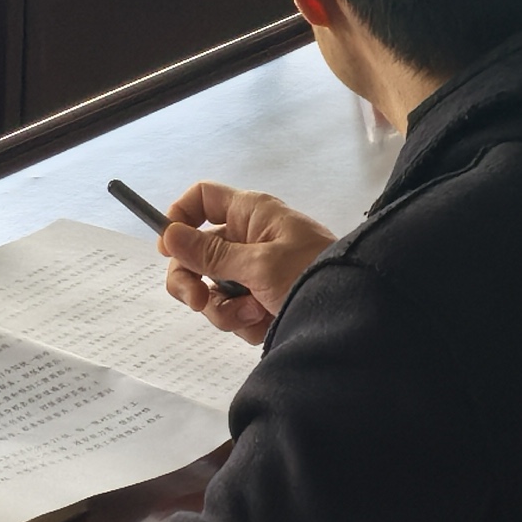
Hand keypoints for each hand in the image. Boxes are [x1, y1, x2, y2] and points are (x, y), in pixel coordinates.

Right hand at [155, 181, 335, 343]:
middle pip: (197, 253)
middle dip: (194, 281)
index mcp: (251, 214)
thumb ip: (212, 254)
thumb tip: (169, 234)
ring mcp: (254, 271)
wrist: (353, 314)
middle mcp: (249, 238)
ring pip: (213, 290)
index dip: (180, 218)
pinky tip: (267, 322)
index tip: (167, 250)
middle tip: (197, 302)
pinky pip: (234, 311)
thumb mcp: (260, 265)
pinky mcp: (262, 300)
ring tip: (253, 313)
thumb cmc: (312, 274)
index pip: (203, 199)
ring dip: (226, 309)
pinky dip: (245, 322)